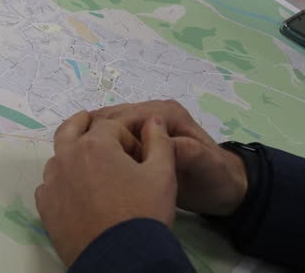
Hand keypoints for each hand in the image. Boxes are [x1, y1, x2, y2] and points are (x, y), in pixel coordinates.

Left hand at [35, 111, 176, 266]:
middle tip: (90, 121)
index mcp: (94, 145)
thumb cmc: (144, 213)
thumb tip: (153, 120)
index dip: (127, 136)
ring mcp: (52, 181)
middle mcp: (66, 157)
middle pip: (70, 129)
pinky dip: (61, 181)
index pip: (109, 126)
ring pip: (58, 157)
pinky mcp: (45, 205)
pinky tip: (74, 189)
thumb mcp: (162, 174)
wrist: (122, 259)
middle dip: (83, 123)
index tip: (138, 153)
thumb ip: (158, 141)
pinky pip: (50, 184)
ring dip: (71, 154)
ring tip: (86, 162)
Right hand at [92, 100, 247, 216]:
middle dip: (96, 135)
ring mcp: (143, 126)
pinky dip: (98, 147)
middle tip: (83, 161)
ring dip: (94, 140)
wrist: (223, 191)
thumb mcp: (206, 166)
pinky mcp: (137, 139)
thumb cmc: (215, 178)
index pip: (127, 116)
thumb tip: (164, 145)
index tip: (99, 158)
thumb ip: (187, 152)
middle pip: (113, 118)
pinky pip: (111, 138)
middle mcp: (152, 114)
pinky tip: (88, 164)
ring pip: (107, 126)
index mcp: (167, 114)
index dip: (111, 134)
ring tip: (81, 162)